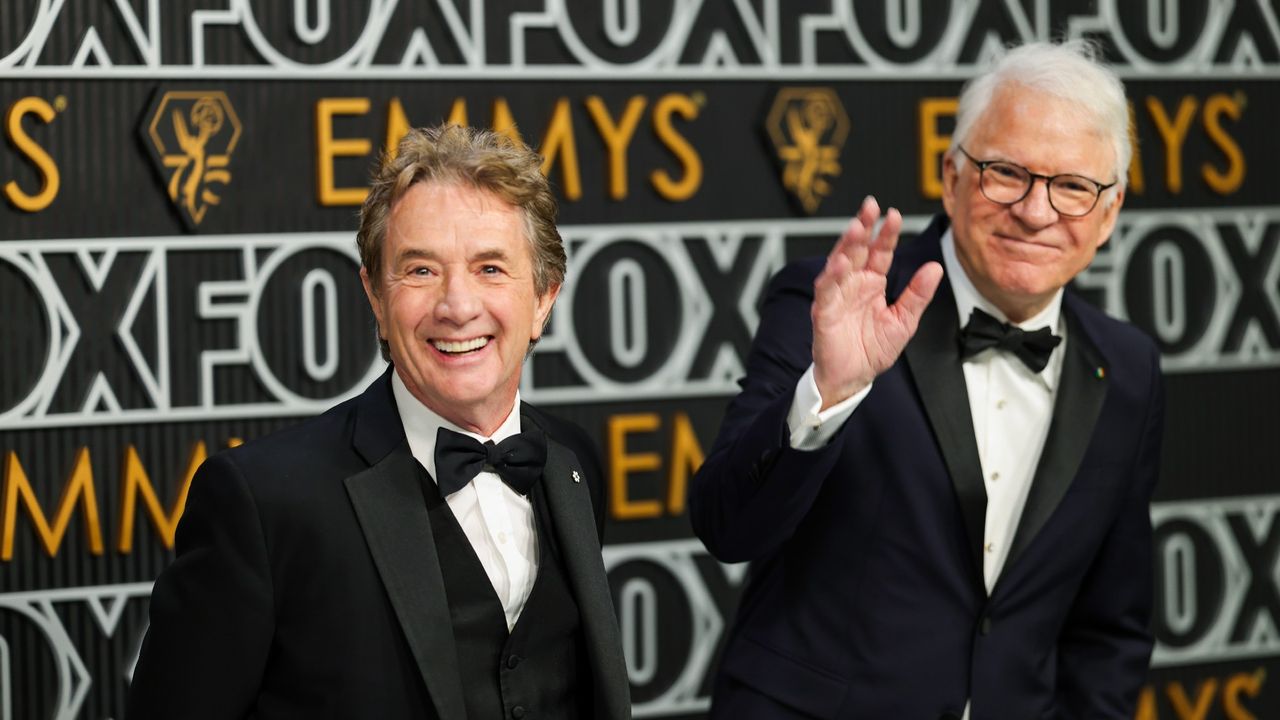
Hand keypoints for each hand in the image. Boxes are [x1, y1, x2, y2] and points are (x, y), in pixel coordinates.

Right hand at [811, 197, 942, 408]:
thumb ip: (917, 294)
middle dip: (863, 227)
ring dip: (846, 244)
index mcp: (872, 283)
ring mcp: (837, 296)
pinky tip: (839, 263)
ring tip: (856, 227)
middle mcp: (853, 284)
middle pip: (857, 249)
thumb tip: (935, 268)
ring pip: (839, 263)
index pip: (880, 252)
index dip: (886, 234)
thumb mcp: (904, 321)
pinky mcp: (824, 312)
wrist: (853, 378)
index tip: (894, 214)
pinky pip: (826, 291)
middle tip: (870, 206)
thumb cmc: (874, 350)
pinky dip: (831, 276)